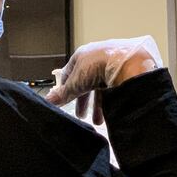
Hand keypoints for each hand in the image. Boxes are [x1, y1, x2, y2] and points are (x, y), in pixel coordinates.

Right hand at [46, 35, 161, 124]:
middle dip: (84, 101)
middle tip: (82, 115)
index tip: (64, 101)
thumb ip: (63, 93)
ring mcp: (112, 63)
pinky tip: (110, 112)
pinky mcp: (125, 70)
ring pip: (102, 86)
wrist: (128, 62)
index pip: (70, 73)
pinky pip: (115, 87)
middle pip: (86, 82)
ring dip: (98, 105)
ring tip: (98, 120)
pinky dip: (111, 100)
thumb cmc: (99, 66)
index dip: (66, 89)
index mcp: (82, 55)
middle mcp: (97, 57)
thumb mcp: (76, 82)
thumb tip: (48, 101)